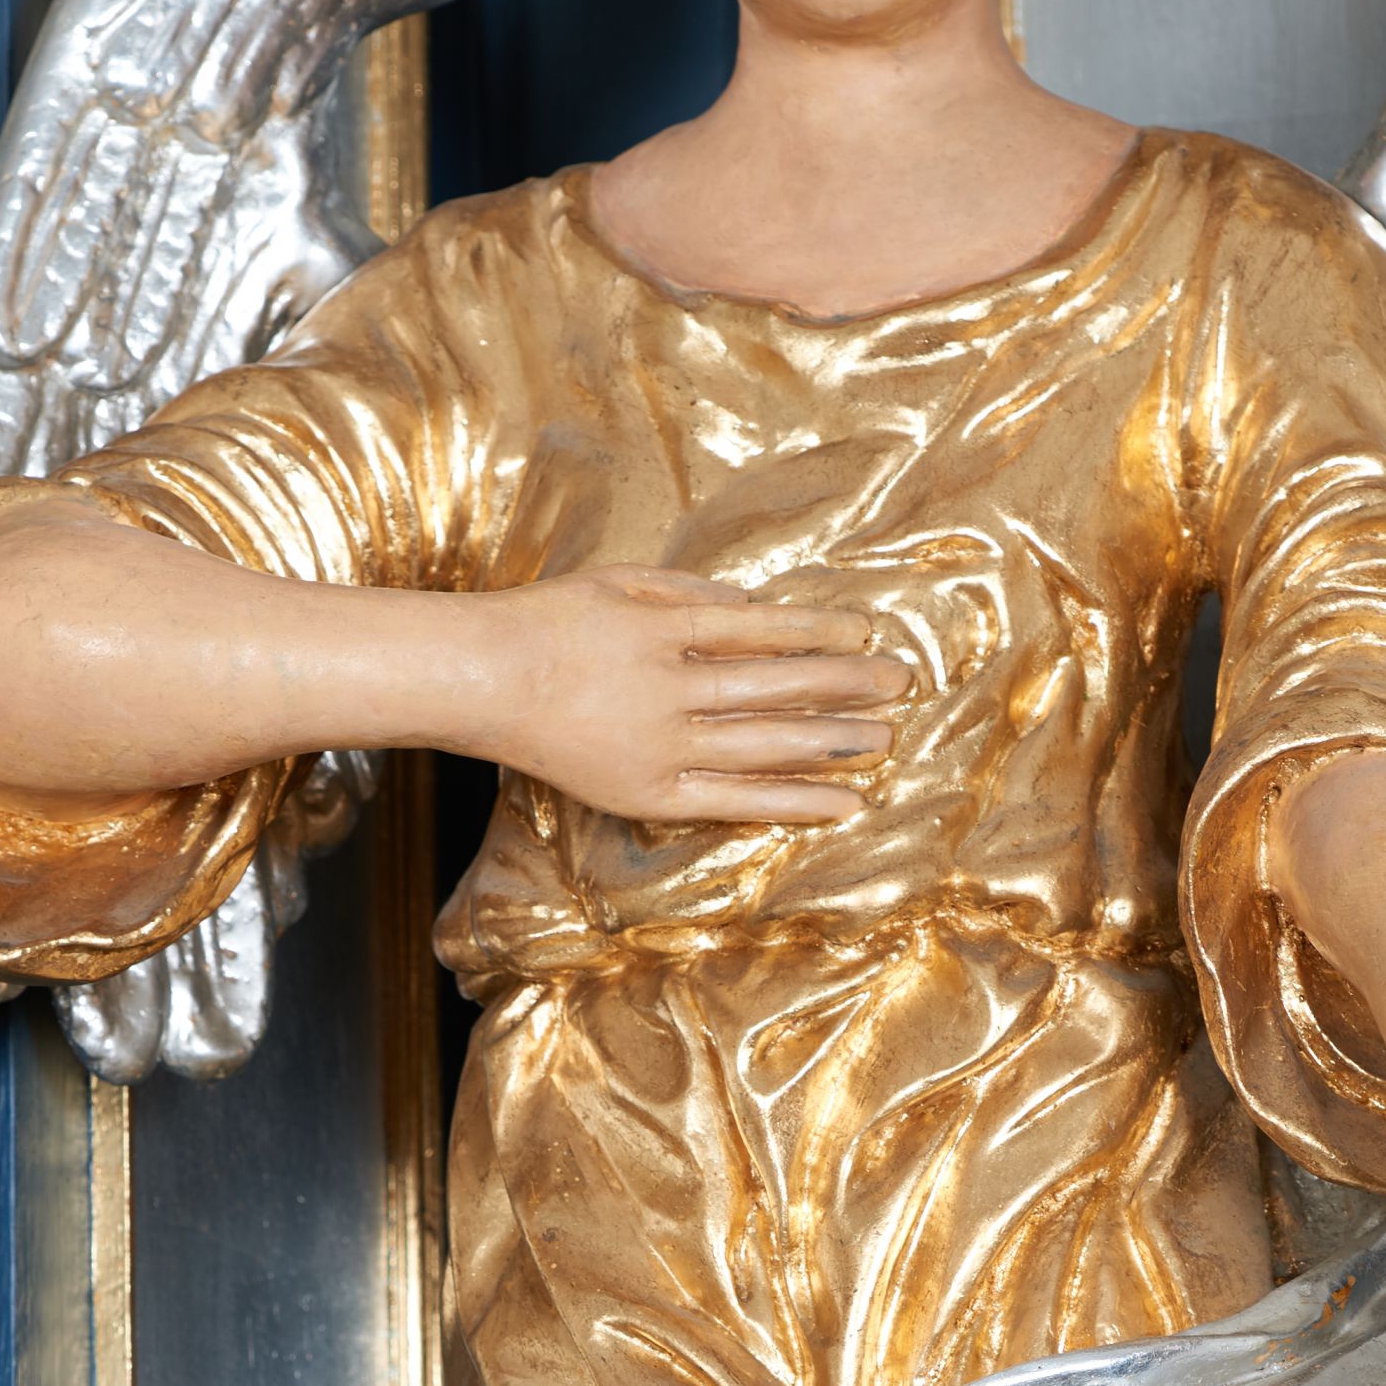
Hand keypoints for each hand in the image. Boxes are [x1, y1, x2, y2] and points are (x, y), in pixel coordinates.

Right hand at [444, 567, 907, 827]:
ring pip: (767, 744)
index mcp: (666, 629)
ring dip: (834, 742)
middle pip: (777, 686)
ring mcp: (663, 745)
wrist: (482, 679)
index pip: (764, 630)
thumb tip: (761, 606)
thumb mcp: (622, 582)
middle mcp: (671, 687)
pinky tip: (843, 803)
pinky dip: (794, 801)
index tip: (868, 634)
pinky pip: (737, 800)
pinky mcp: (651, 794)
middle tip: (903, 683)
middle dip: (847, 685)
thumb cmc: (549, 621)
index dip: (821, 633)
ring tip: (886, 740)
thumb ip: (694, 592)